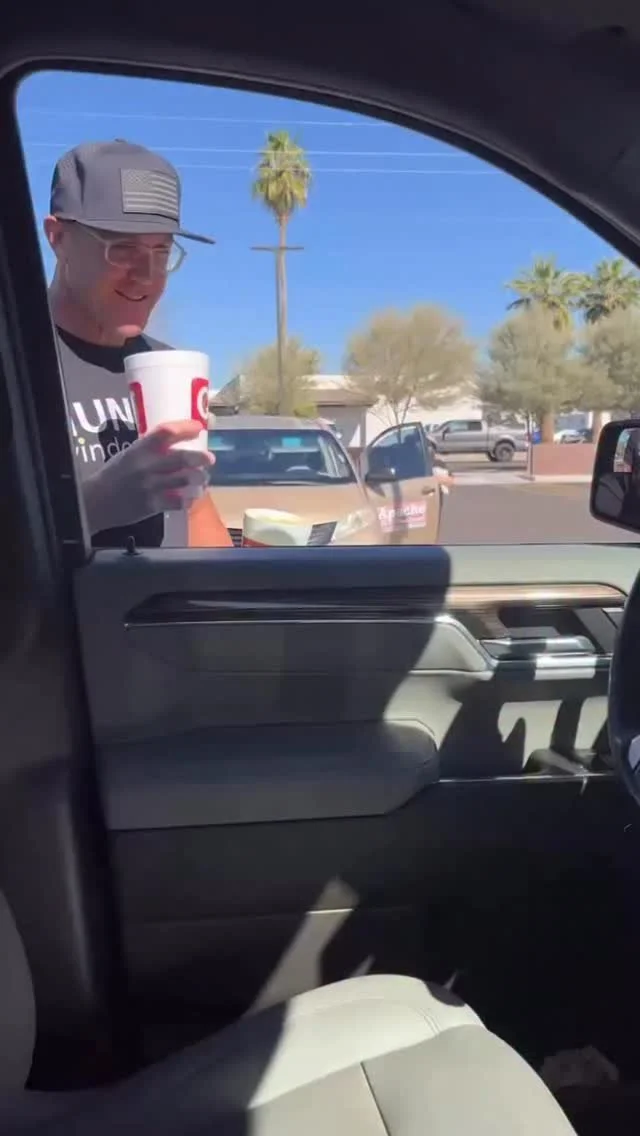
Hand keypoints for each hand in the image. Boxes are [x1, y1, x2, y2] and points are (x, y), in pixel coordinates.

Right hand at [82, 420, 213, 533]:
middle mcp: (146, 465)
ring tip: (203, 479)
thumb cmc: (114, 475)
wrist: (96, 502)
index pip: (165, 432)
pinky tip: (192, 497)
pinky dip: (189, 499)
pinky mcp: (152, 505)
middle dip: (200, 458)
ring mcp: (150, 486)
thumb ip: (151, 449)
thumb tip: (179, 440)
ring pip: (184, 480)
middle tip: (209, 458)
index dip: (185, 427)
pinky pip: (179, 501)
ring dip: (199, 479)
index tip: (198, 427)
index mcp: (139, 449)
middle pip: (181, 458)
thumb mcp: (129, 455)